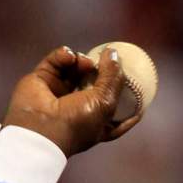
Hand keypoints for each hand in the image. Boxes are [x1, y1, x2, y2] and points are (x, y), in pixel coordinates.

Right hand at [1, 46, 140, 156]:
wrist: (40, 128)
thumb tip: (113, 54)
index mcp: (97, 123)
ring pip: (76, 69)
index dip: (129, 102)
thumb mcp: (105, 103)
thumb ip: (113, 78)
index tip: (142, 90)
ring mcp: (59, 93)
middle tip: (107, 59)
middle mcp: (78, 108)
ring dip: (82, 61)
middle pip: (95, 84)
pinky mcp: (42, 80)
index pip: (117, 113)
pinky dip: (64, 55)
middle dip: (102, 72)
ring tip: (84, 62)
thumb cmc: (77, 123)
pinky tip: (68, 56)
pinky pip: (56, 62)